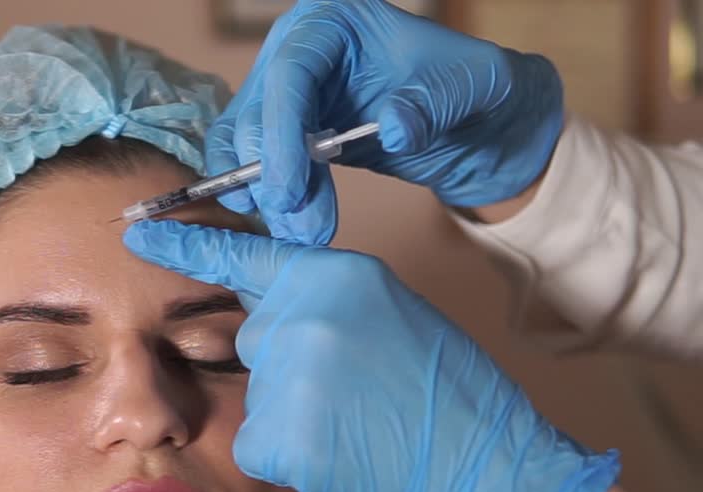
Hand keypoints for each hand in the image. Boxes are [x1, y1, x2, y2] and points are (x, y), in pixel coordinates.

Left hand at [124, 219, 616, 491]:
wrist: (482, 467)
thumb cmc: (449, 390)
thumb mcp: (389, 309)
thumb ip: (324, 298)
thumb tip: (278, 306)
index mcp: (331, 276)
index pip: (242, 255)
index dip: (185, 244)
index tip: (135, 230)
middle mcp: (296, 319)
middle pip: (254, 338)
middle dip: (287, 364)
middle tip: (351, 390)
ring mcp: (282, 380)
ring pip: (257, 393)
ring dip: (292, 412)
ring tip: (354, 426)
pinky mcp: (273, 439)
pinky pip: (256, 441)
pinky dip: (288, 454)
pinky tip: (337, 456)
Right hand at [213, 0, 563, 243]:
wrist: (478, 120)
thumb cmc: (474, 88)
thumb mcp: (473, 87)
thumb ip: (433, 102)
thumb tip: (391, 127)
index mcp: (335, 20)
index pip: (291, 72)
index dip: (281, 133)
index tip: (288, 192)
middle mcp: (297, 48)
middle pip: (257, 111)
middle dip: (271, 175)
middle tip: (299, 227)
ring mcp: (285, 91)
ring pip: (245, 142)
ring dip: (266, 194)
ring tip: (302, 236)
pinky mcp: (285, 131)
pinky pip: (253, 162)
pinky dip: (262, 195)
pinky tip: (283, 226)